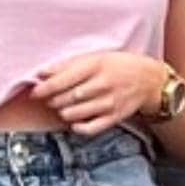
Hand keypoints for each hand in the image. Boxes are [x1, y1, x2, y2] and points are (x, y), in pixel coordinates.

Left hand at [26, 49, 172, 134]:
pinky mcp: (115, 117)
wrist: (150, 80)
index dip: (45, 88)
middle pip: (67, 98)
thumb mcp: (96, 57)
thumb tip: (41, 73)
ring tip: (63, 107)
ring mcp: (110, 102)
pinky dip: (78, 127)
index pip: (64, 80)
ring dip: (64, 113)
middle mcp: (103, 84)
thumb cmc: (119, 66)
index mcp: (97, 66)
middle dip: (54, 100)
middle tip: (51, 98)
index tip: (34, 92)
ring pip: (75, 114)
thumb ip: (68, 65)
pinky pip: (90, 128)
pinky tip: (75, 121)